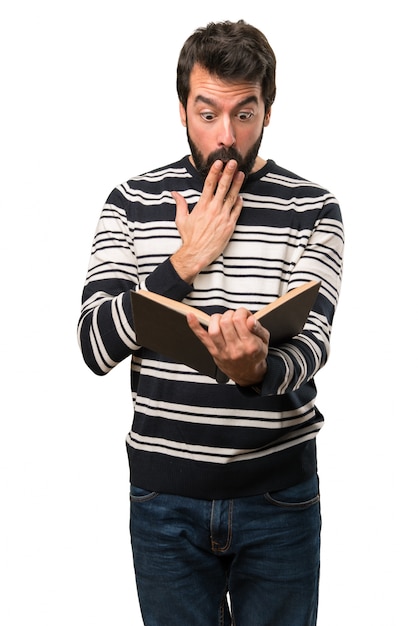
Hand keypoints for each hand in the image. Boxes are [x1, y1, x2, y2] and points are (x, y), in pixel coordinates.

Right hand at [171, 159, 244, 282]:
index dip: (215, 172)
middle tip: (233, 162)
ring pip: (232, 196)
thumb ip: (180, 204)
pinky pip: (237, 211)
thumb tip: (174, 193)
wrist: (197, 254)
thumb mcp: (181, 219)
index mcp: (202, 205)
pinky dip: (239, 202)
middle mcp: (213, 209)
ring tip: (240, 174)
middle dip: (228, 173)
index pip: (209, 184)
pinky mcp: (230, 225)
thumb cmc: (189, 238)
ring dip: (237, 184)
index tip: (219, 162)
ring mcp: (223, 217)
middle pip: (223, 187)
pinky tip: (240, 196)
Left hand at [187, 308, 268, 386]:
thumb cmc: (255, 354)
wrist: (247, 373)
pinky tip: (190, 316)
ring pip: (214, 329)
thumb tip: (250, 319)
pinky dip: (195, 326)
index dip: (242, 312)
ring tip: (224, 319)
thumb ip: (259, 328)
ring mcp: (222, 351)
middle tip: (234, 317)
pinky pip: (202, 337)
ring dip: (217, 318)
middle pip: (226, 322)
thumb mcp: (265, 341)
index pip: (240, 320)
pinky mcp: (213, 352)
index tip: (244, 314)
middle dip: (230, 314)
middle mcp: (235, 349)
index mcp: (249, 345)